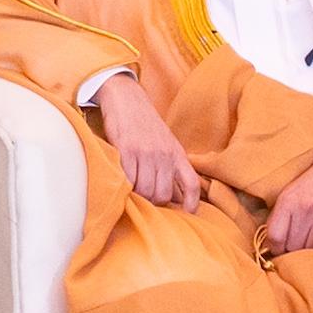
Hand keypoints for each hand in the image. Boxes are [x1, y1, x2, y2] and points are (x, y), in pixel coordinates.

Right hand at [92, 72, 201, 210]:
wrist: (126, 98)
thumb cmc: (144, 123)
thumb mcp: (165, 142)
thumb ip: (169, 164)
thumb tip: (171, 194)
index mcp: (176, 153)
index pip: (191, 183)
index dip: (191, 203)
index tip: (187, 215)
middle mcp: (164, 154)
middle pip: (163, 194)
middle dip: (153, 202)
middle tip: (143, 199)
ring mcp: (146, 153)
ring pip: (145, 189)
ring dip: (136, 195)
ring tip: (130, 190)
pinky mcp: (126, 150)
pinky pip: (128, 178)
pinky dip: (124, 185)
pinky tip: (121, 182)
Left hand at [264, 145, 312, 257]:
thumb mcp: (296, 191)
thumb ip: (285, 215)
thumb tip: (274, 245)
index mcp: (287, 200)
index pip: (274, 236)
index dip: (276, 250)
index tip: (280, 254)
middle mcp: (302, 207)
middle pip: (291, 246)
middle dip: (293, 255)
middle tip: (298, 258)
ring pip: (309, 248)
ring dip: (310, 255)